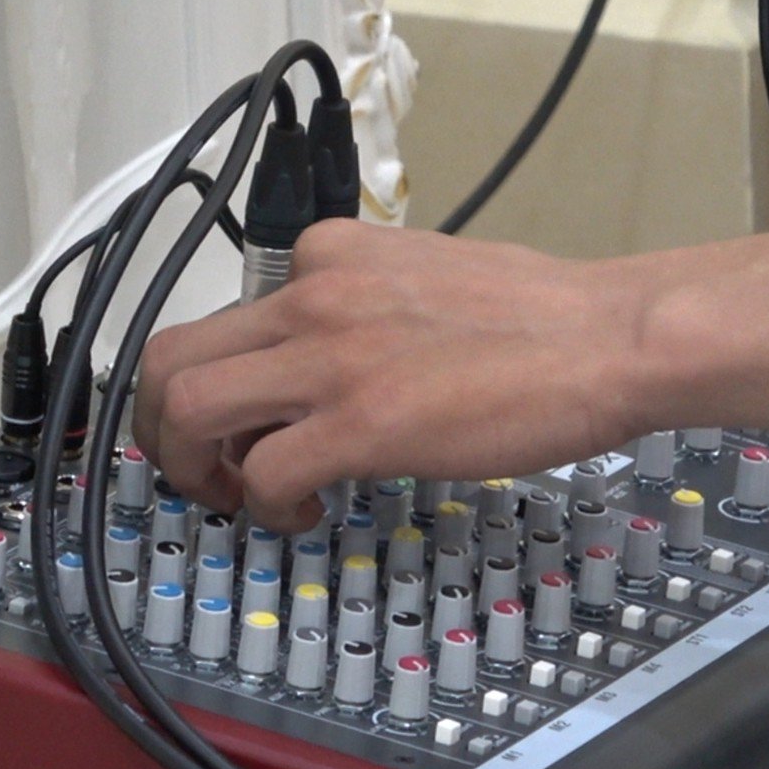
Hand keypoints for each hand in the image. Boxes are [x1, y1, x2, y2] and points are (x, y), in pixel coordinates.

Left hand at [134, 220, 648, 531]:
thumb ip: (361, 305)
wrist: (606, 339)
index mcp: (328, 255)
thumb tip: (331, 359)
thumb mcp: (424, 275)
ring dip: (194, 471)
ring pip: (188, 411)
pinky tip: (309, 514)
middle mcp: (312, 296)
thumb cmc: (542, 317)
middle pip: (169, 358)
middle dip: (161, 428)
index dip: (212, 382)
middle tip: (200, 469)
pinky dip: (268, 508)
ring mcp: (330, 357)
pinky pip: (263, 474)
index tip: (234, 421)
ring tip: (240, 499)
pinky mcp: (360, 421)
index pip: (222, 316)